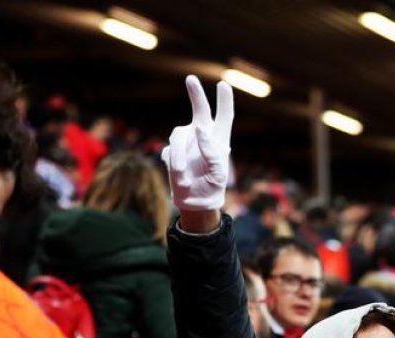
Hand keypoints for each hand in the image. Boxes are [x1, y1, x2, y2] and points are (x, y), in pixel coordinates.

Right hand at [161, 75, 233, 221]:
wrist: (195, 201)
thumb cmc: (212, 187)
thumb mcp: (218, 171)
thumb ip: (211, 149)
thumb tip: (199, 128)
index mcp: (219, 139)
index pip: (224, 116)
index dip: (224, 100)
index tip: (223, 84)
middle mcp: (202, 135)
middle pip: (200, 110)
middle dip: (195, 94)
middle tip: (191, 79)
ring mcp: (186, 142)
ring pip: (178, 135)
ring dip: (179, 156)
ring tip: (182, 176)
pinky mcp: (172, 151)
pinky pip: (169, 152)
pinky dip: (174, 166)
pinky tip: (180, 178)